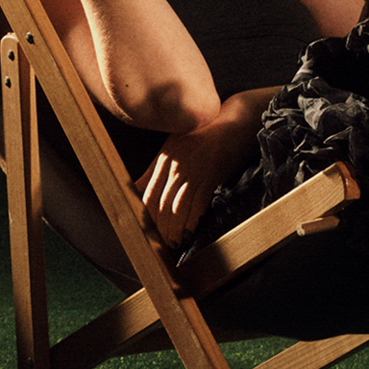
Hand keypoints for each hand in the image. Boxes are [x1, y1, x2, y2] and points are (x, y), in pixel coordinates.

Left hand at [137, 87, 276, 246]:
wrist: (235, 122)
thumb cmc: (204, 135)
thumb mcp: (174, 147)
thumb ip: (154, 170)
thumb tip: (132, 190)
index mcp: (163, 159)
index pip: (148, 195)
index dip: (146, 218)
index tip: (147, 233)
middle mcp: (175, 165)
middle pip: (161, 205)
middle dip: (160, 229)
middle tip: (160, 246)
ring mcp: (193, 171)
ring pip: (177, 208)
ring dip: (175, 230)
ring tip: (174, 244)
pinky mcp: (211, 176)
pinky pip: (197, 204)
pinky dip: (192, 222)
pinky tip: (190, 233)